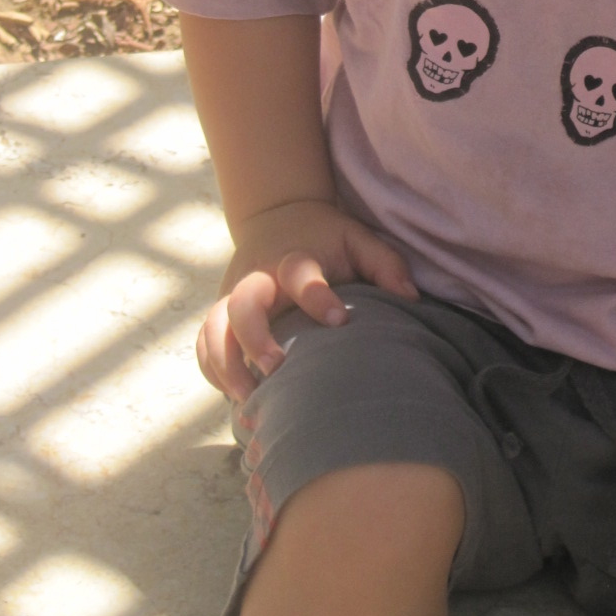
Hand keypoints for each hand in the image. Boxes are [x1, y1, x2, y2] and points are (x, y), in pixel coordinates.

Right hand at [196, 200, 418, 401]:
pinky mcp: (220, 312)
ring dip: (226, 364)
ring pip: (214, 328)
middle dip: (255, 337)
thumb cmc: (326, 237)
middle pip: (242, 303)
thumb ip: (384, 264)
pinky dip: (212, 370)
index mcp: (294, 256)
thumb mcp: (357, 238)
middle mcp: (257, 276)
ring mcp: (232, 294)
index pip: (299, 272)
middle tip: (276, 368)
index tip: (340, 321)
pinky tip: (235, 397)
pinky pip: (204, 343)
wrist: (278, 216)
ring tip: (248, 399)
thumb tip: (411, 298)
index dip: (317, 296)